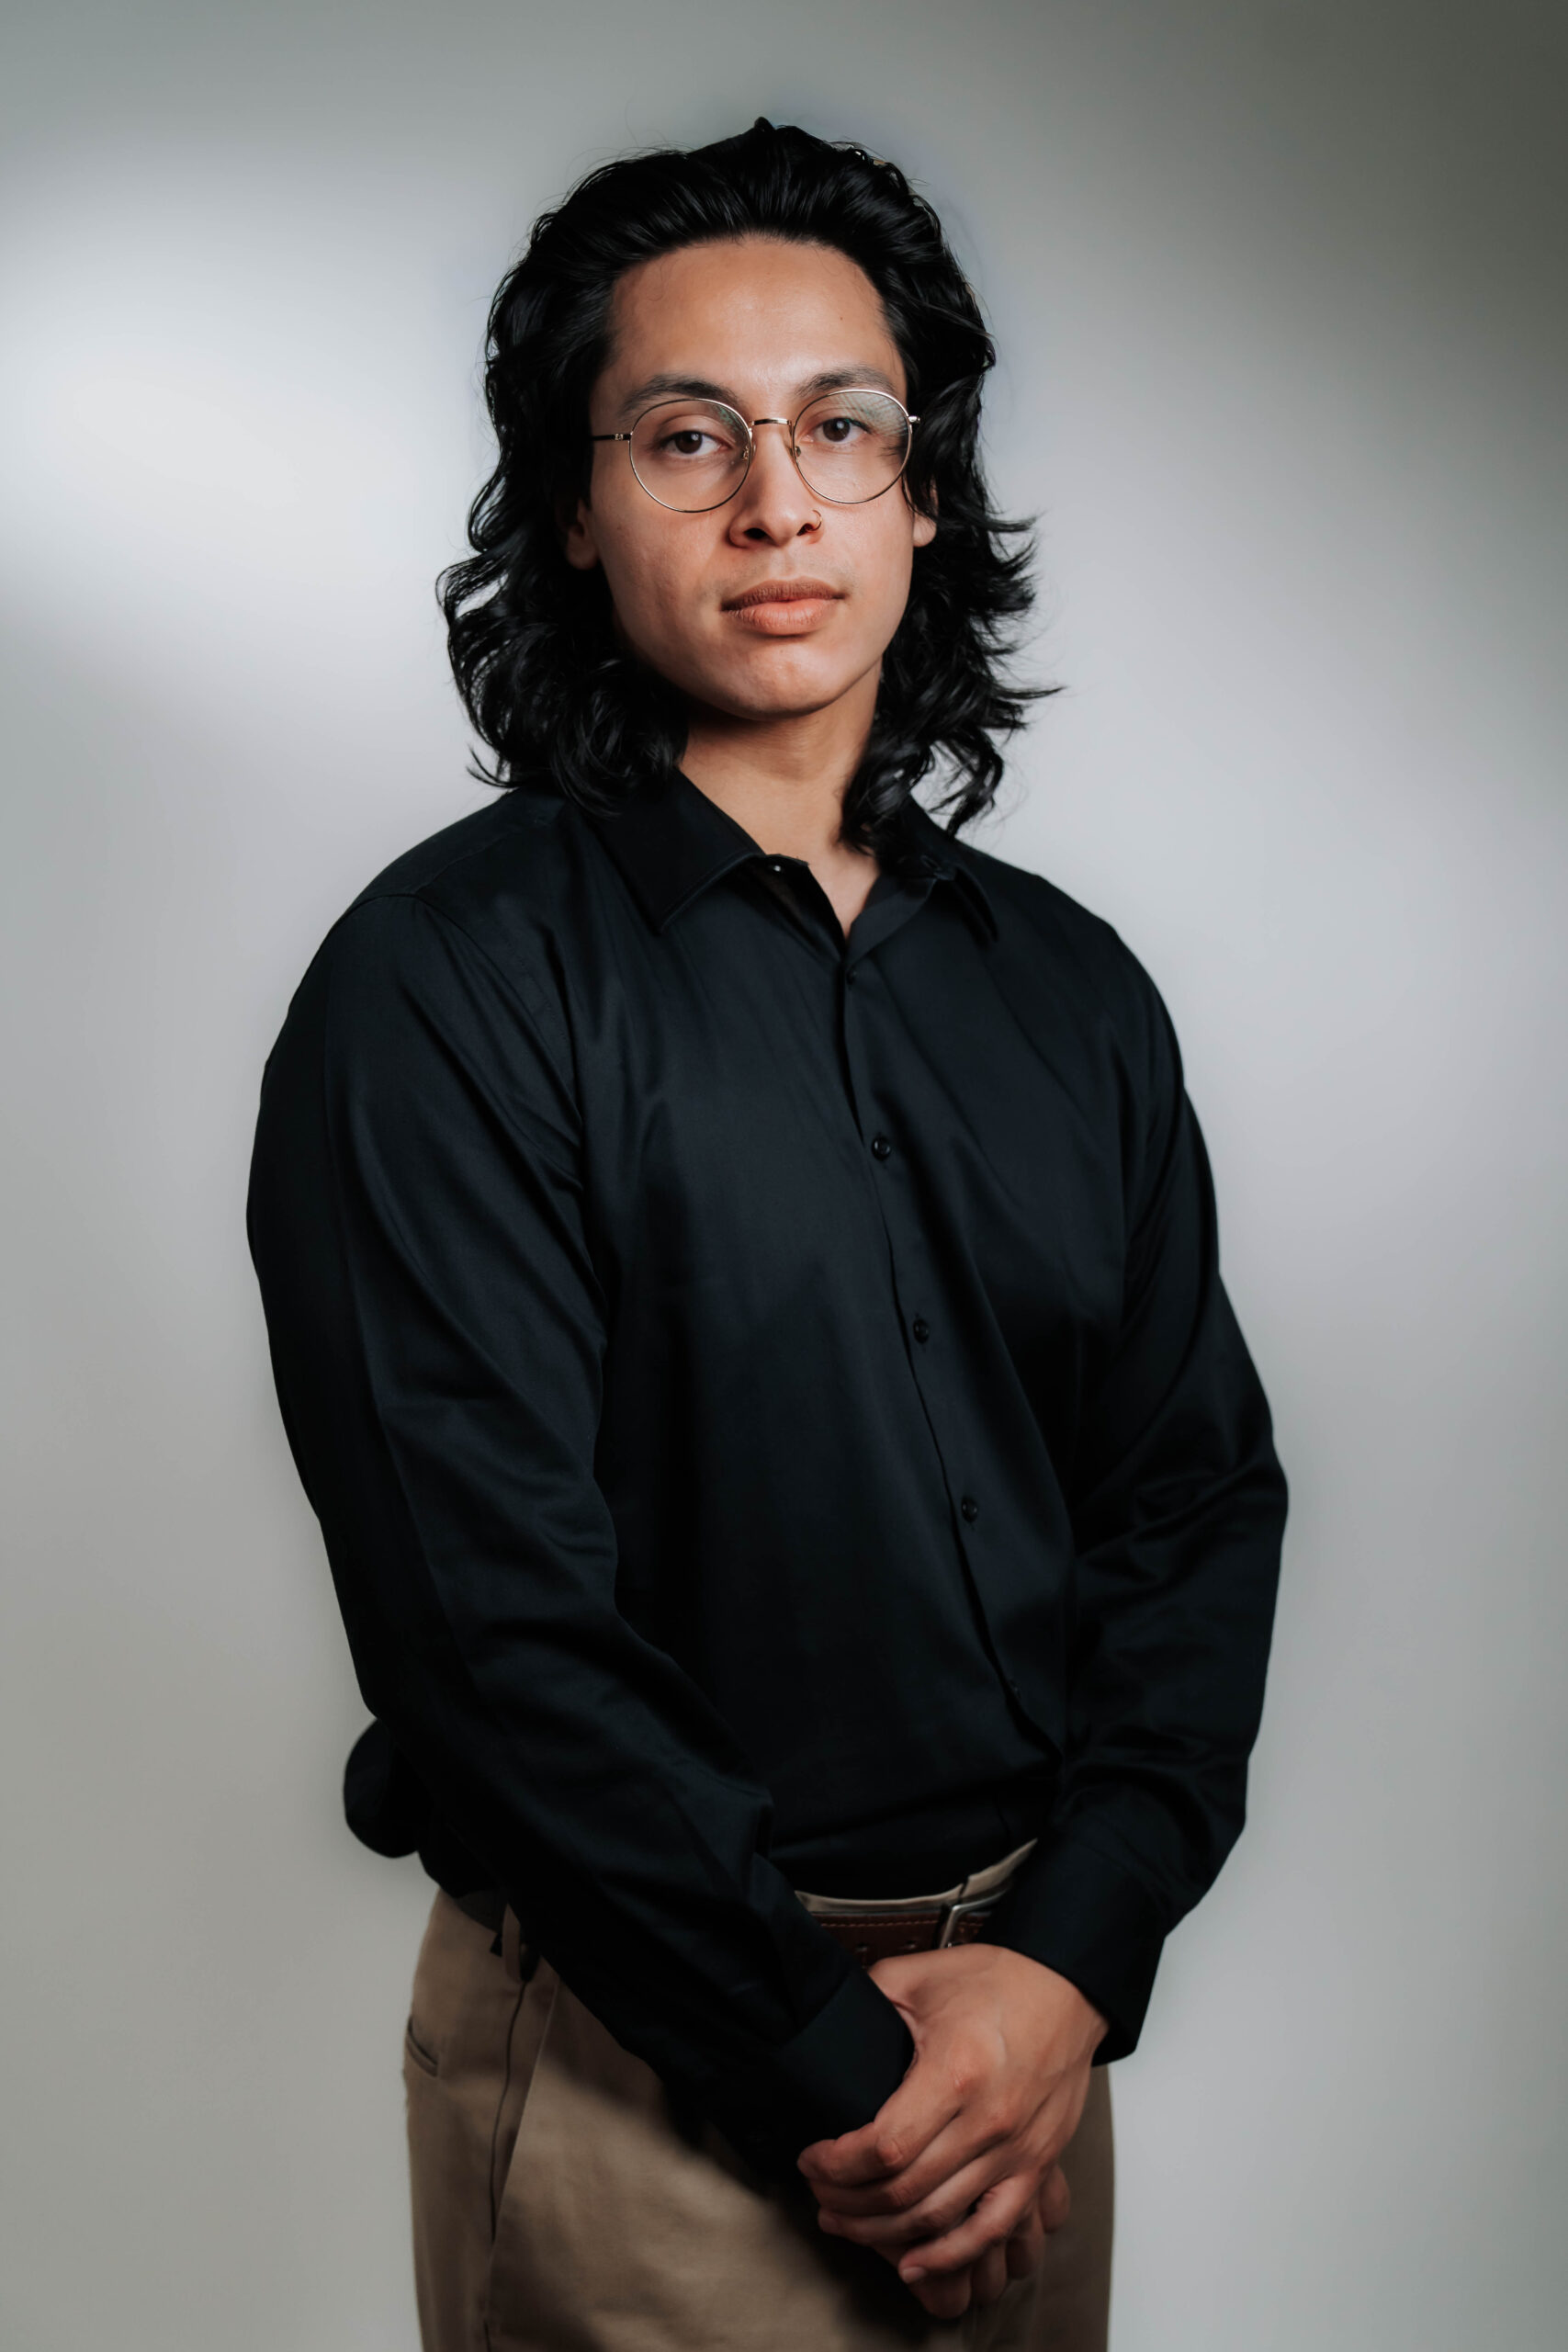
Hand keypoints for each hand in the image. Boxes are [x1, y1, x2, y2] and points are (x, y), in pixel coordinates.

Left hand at [797, 1945, 1105, 2320]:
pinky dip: (952, 2256)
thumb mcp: (917, 1976)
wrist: (1066, 1987)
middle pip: (904, 2192)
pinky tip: (915, 2263)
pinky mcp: (1036, 2166)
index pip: (883, 2148)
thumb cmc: (997, 1980)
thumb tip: (826, 2028)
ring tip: (847, 2224)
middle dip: (848, 2203)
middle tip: (819, 2194)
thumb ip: (867, 2001)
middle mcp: (987, 2122)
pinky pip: (993, 2230)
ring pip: (939, 2219)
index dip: (837, 2165)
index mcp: (954, 2074)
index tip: (811, 2159)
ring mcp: (1015, 2151)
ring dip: (883, 2235)